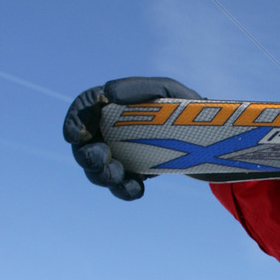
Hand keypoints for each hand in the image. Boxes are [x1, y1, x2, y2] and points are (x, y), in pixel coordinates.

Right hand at [62, 77, 200, 200]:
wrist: (206, 136)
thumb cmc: (181, 106)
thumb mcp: (166, 90)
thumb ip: (139, 88)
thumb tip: (108, 93)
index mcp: (110, 106)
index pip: (82, 111)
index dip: (73, 123)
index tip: (74, 136)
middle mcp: (108, 131)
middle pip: (84, 146)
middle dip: (87, 157)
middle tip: (99, 161)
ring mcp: (117, 154)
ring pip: (98, 170)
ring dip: (104, 176)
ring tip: (120, 177)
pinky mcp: (131, 174)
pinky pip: (120, 186)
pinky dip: (124, 190)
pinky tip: (136, 190)